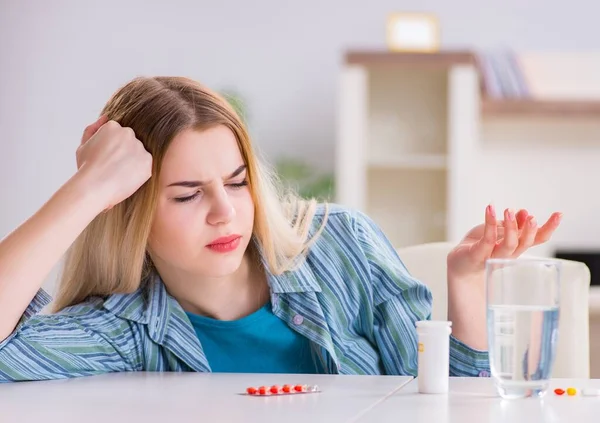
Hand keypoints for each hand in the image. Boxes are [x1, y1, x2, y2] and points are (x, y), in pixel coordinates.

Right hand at [75, 115, 152, 210]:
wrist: (94, 187)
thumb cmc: (86, 168)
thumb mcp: (84, 144)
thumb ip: (94, 128)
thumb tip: (106, 117)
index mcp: (113, 126)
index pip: (118, 134)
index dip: (112, 148)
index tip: (106, 158)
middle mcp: (128, 133)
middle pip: (130, 142)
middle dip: (124, 153)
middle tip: (113, 167)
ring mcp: (139, 147)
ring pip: (139, 154)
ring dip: (132, 162)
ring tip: (119, 173)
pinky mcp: (148, 162)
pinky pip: (146, 166)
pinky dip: (139, 172)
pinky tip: (127, 178)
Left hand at [447, 205, 561, 280]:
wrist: (459, 264)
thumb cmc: (480, 246)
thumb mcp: (497, 231)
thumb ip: (511, 224)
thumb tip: (524, 212)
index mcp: (516, 247)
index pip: (537, 239)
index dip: (549, 228)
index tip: (559, 214)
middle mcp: (508, 254)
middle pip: (524, 244)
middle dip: (530, 231)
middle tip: (532, 217)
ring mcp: (493, 256)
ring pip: (508, 245)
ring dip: (511, 227)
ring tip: (509, 211)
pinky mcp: (478, 255)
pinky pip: (487, 240)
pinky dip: (489, 223)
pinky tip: (490, 208)